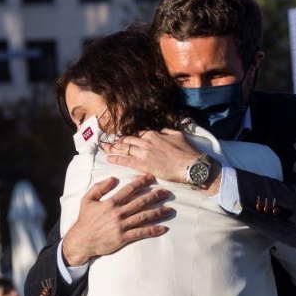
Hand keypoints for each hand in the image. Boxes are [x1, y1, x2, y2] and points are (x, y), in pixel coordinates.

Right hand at [62, 175, 172, 266]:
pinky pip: (141, 233)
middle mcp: (118, 213)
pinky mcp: (123, 238)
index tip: (151, 177)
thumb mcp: (87, 199)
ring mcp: (122, 226)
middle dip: (155, 196)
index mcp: (111, 203)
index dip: (141, 182)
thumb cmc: (85, 220)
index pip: (129, 189)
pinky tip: (163, 228)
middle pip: (140, 202)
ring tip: (169, 209)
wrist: (81, 240)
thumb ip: (99, 187)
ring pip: (143, 217)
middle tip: (166, 192)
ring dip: (158, 212)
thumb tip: (112, 178)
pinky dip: (153, 230)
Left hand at [103, 130, 220, 194]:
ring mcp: (143, 153)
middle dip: (117, 141)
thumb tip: (161, 131)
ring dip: (113, 148)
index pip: (137, 134)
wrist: (189, 165)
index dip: (129, 136)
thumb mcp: (177, 135)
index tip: (123, 138)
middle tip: (108, 142)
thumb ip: (166, 132)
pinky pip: (126, 160)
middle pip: (128, 140)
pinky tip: (108, 158)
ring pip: (124, 148)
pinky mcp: (143, 164)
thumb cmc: (186, 151)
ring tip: (105, 148)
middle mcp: (146, 141)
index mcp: (154, 134)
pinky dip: (116, 159)